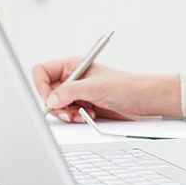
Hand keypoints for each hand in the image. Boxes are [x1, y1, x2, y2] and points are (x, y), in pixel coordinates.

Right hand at [32, 58, 181, 122]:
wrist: (144, 100)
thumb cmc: (126, 85)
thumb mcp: (97, 86)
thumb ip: (71, 91)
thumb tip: (51, 99)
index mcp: (72, 66)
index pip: (42, 72)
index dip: (41, 86)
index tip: (50, 99)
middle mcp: (72, 78)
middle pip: (47, 92)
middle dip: (56, 105)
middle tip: (67, 112)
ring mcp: (77, 93)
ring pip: (57, 106)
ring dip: (66, 114)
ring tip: (81, 115)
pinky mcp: (82, 106)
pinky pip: (68, 115)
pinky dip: (74, 118)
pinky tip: (87, 116)